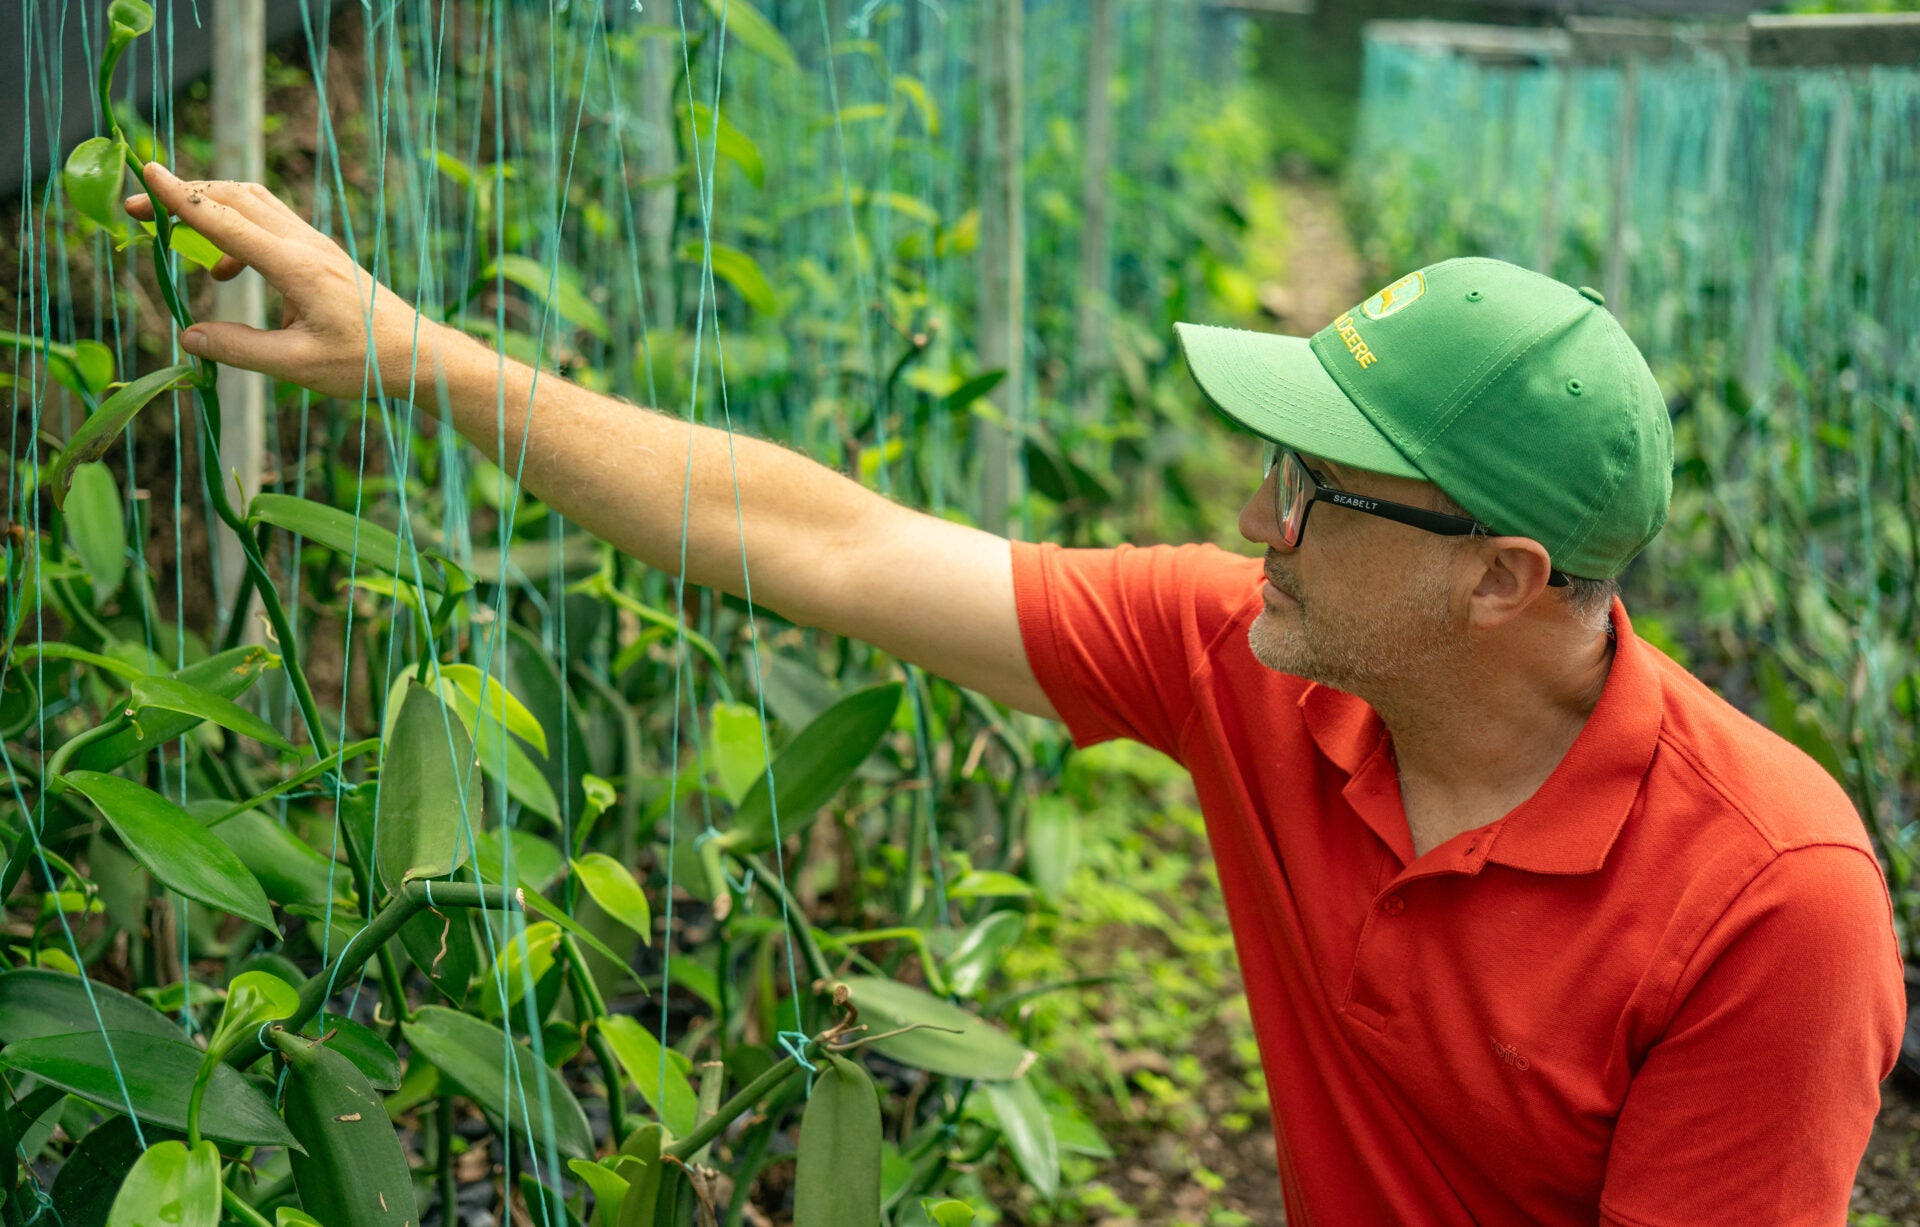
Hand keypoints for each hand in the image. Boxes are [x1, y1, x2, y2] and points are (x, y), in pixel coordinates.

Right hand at [125, 163, 470, 401]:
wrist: (421, 356)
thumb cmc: (367, 363)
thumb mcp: (299, 366)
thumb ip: (241, 350)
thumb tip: (189, 337)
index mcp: (297, 266)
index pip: (227, 220)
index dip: (182, 197)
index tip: (145, 173)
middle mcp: (306, 245)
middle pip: (237, 197)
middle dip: (186, 195)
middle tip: (138, 207)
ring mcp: (316, 246)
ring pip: (255, 205)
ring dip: (212, 208)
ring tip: (174, 234)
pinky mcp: (321, 256)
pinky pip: (270, 228)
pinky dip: (236, 236)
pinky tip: (225, 274)